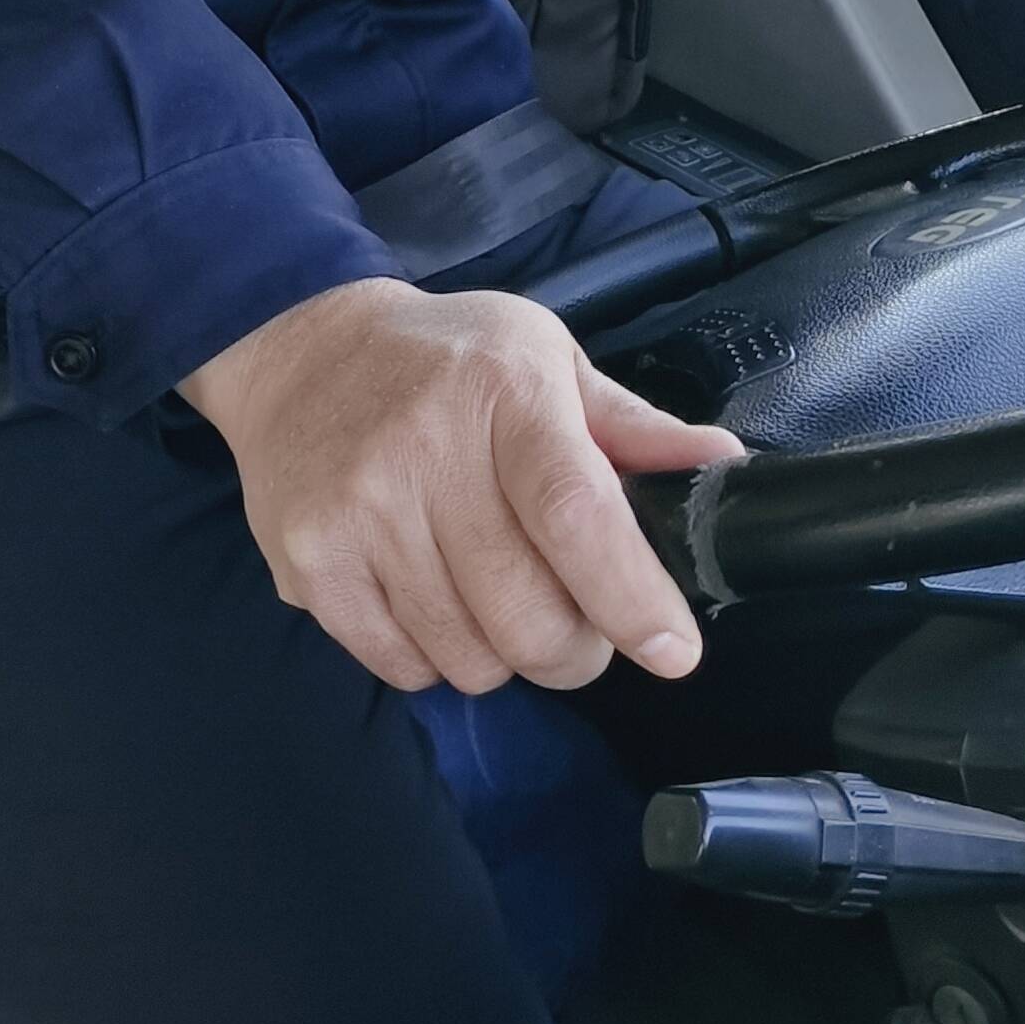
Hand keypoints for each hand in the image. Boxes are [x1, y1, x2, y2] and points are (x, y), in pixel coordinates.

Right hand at [180, 279, 744, 694]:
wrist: (302, 358)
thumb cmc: (448, 362)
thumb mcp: (547, 361)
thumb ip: (632, 426)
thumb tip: (722, 468)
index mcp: (504, 391)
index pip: (575, 514)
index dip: (630, 596)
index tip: (673, 650)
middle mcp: (425, 449)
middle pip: (526, 612)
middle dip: (575, 648)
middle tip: (579, 624)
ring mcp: (359, 509)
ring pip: (468, 655)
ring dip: (504, 655)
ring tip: (496, 598)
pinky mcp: (310, 560)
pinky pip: (402, 665)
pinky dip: (436, 658)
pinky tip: (434, 599)